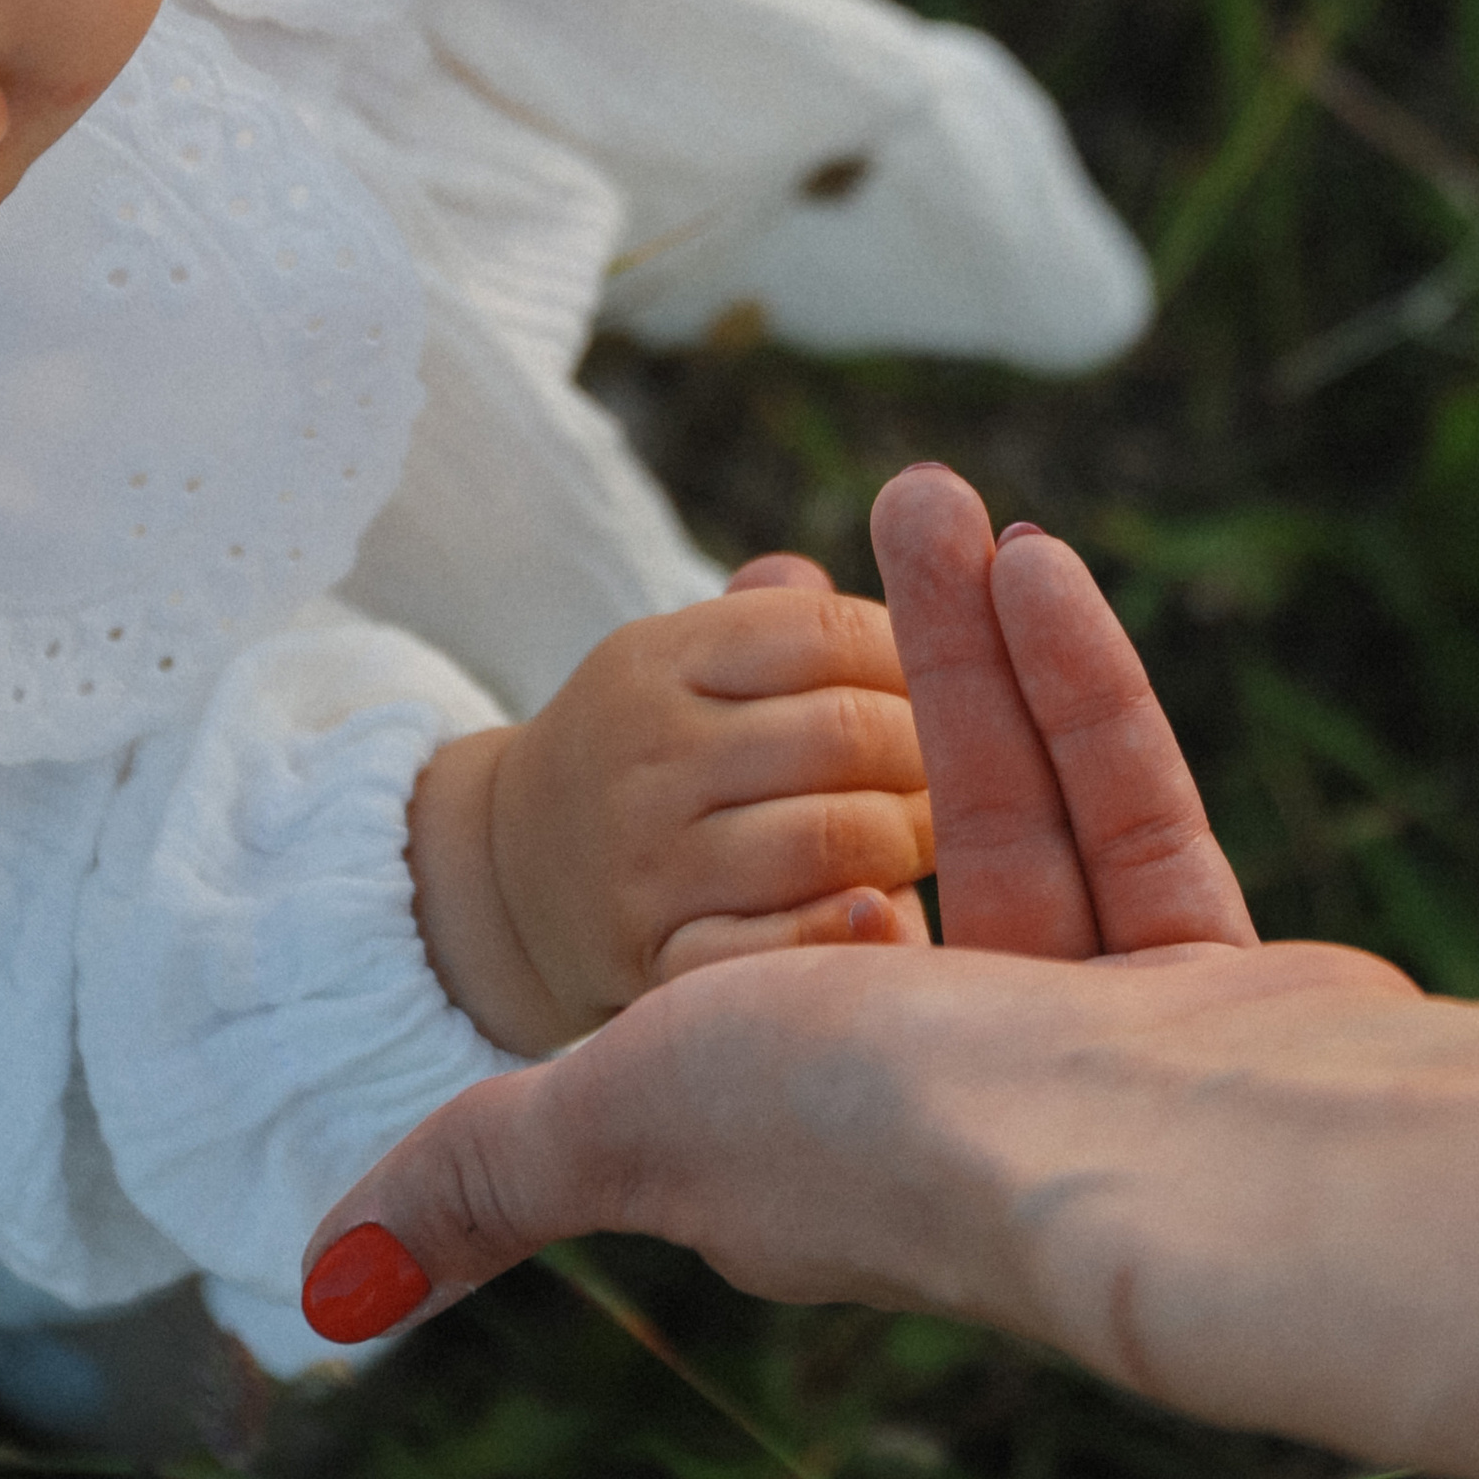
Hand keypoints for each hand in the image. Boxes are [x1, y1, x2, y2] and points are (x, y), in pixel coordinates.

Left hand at [335, 459, 1279, 1287]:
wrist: (1178, 1184)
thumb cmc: (887, 1140)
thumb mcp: (623, 1117)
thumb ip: (483, 1173)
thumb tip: (318, 1284)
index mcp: (815, 1118)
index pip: (762, 931)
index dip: (742, 813)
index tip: (718, 678)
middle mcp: (959, 1085)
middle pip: (904, 837)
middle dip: (867, 681)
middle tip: (871, 514)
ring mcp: (1099, 1038)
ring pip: (1023, 805)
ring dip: (969, 646)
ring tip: (932, 492)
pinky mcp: (1219, 981)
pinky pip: (1135, 808)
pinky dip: (1083, 689)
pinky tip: (1032, 567)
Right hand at [402, 556, 930, 1056]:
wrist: (511, 872)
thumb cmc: (650, 746)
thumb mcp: (684, 656)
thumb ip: (788, 612)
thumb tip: (913, 523)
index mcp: (663, 657)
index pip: (825, 631)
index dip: (911, 654)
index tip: (945, 683)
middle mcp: (651, 750)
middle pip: (842, 733)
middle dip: (928, 753)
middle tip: (968, 771)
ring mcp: (649, 859)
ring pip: (826, 838)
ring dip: (906, 840)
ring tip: (924, 840)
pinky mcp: (655, 955)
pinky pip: (770, 946)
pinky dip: (837, 932)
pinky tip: (880, 914)